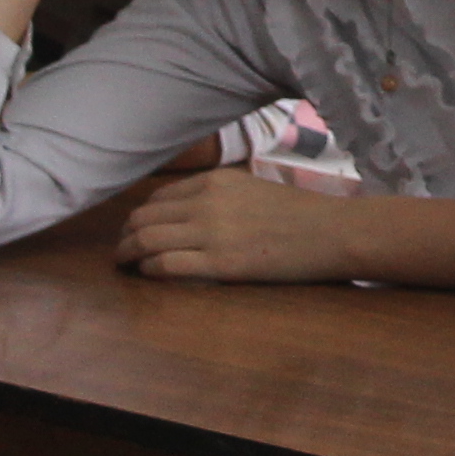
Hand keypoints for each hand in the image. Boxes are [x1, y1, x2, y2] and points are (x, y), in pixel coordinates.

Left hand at [117, 167, 376, 282]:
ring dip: (128, 253)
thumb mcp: (254, 190)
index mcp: (216, 180)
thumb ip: (221, 197)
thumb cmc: (301, 213)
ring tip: (125, 264)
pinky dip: (149, 270)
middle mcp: (206, 202)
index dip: (141, 216)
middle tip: (122, 250)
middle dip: (126, 235)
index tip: (137, 230)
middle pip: (144, 218)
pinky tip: (148, 274)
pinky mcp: (219, 263)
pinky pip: (166, 265)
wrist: (332, 232)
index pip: (159, 197)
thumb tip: (192, 214)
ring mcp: (211, 232)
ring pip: (147, 240)